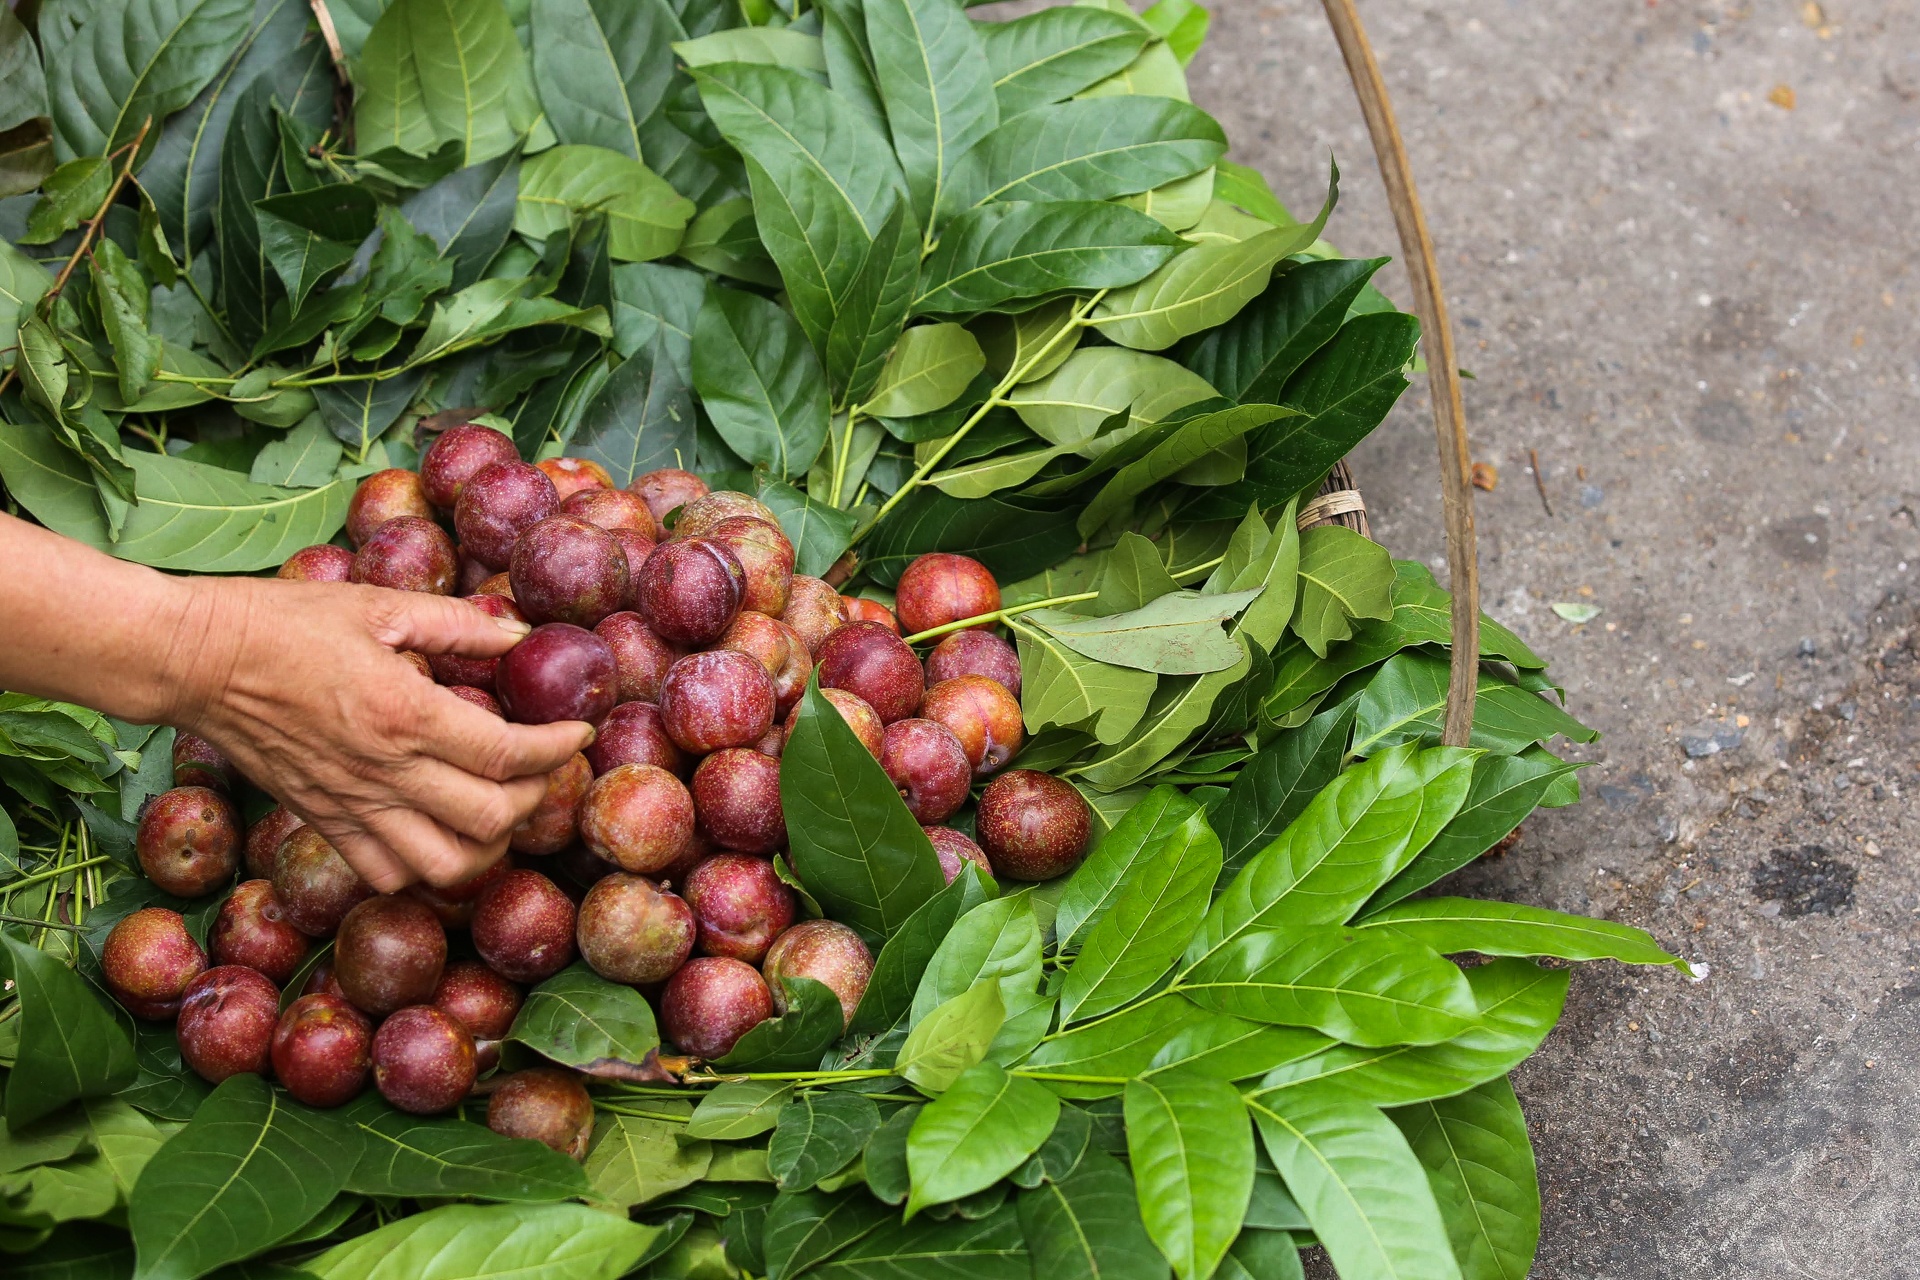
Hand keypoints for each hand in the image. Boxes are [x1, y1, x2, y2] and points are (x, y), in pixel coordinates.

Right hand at [163, 576, 591, 892]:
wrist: (198, 660)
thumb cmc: (285, 622)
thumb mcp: (379, 605)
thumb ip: (457, 625)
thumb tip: (519, 633)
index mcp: (405, 713)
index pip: (508, 754)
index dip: (557, 750)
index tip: (579, 733)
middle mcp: (384, 771)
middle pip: (490, 820)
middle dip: (533, 800)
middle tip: (541, 769)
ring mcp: (352, 806)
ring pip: (444, 867)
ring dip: (487, 847)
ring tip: (498, 811)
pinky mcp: (323, 822)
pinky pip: (385, 874)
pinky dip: (424, 869)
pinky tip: (439, 833)